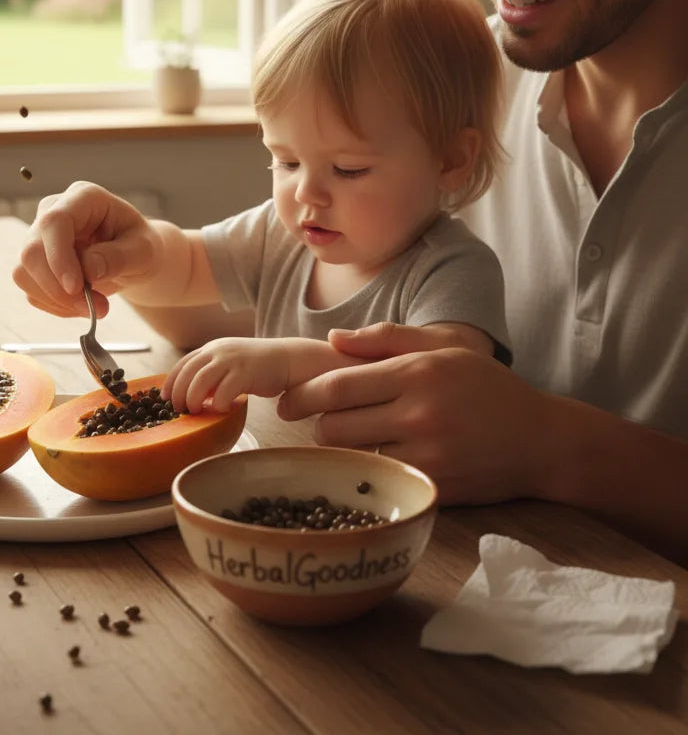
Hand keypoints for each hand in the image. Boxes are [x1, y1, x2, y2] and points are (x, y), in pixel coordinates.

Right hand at [12, 181, 162, 318]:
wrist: (132, 258)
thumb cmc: (139, 246)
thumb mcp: (143, 250)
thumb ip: (118, 257)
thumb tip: (89, 270)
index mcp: (83, 198)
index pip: (54, 221)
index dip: (59, 256)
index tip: (76, 288)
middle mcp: (53, 211)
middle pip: (32, 250)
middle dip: (59, 288)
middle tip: (98, 308)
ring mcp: (39, 236)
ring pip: (24, 273)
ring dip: (58, 301)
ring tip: (96, 307)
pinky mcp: (34, 262)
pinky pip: (31, 290)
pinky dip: (56, 306)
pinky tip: (81, 304)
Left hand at [163, 338, 292, 412]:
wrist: (286, 359)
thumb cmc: (256, 367)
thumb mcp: (228, 364)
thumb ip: (210, 374)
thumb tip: (191, 396)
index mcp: (211, 348)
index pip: (183, 364)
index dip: (171, 382)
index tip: (164, 399)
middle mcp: (218, 351)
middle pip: (188, 372)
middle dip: (179, 394)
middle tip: (179, 410)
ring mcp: (232, 360)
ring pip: (201, 381)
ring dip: (194, 399)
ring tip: (196, 411)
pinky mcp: (246, 372)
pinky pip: (224, 391)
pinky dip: (218, 403)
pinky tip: (221, 409)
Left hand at [277, 325, 554, 504]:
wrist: (542, 441)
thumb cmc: (486, 388)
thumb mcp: (443, 348)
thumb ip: (384, 340)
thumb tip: (331, 340)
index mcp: (416, 373)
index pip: (336, 387)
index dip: (301, 396)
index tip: (286, 401)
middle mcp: (418, 415)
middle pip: (333, 427)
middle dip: (318, 424)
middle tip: (320, 419)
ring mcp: (426, 456)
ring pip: (352, 456)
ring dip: (342, 448)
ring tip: (351, 436)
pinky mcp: (433, 488)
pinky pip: (380, 479)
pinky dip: (371, 469)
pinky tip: (379, 457)